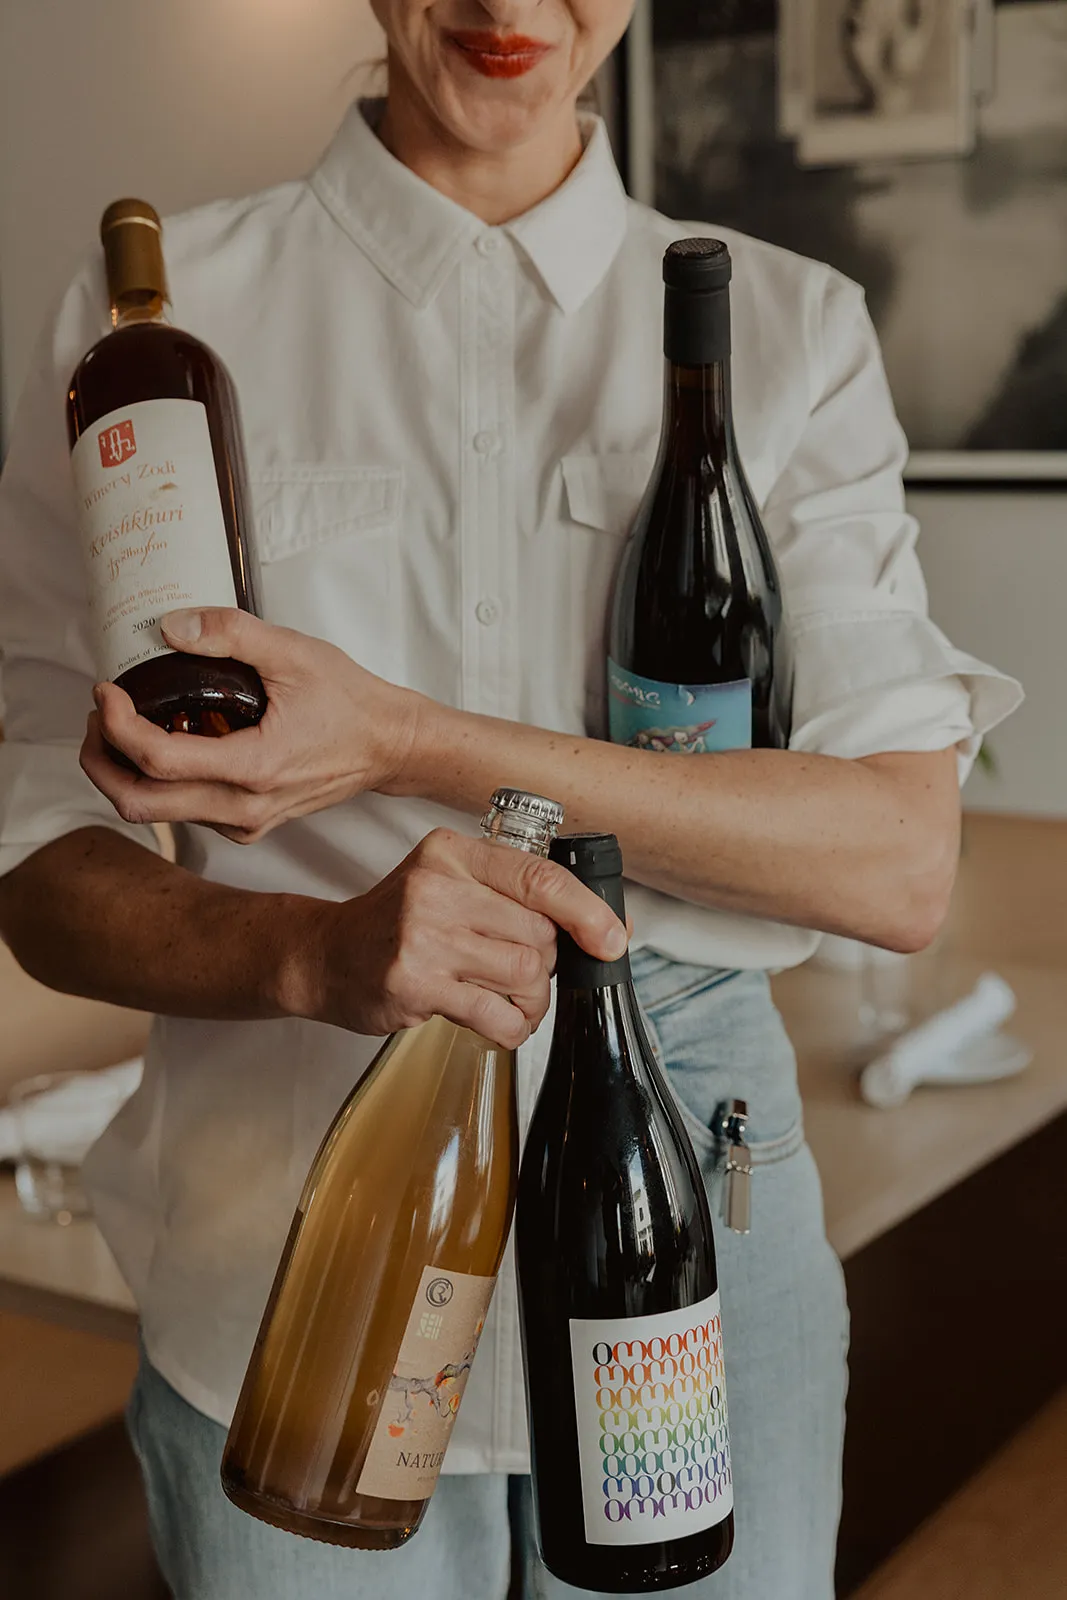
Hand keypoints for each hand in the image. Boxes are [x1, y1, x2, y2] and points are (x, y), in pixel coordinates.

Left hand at [80, 607, 421, 842]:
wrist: (389, 745)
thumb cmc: (350, 703)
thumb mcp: (293, 652)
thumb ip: (230, 634)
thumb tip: (171, 627)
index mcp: (253, 768)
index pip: (156, 761)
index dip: (116, 725)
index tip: (106, 691)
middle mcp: (244, 808)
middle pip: (138, 803)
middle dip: (101, 760)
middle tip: (102, 715)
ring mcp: (246, 823)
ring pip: (158, 813)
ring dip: (128, 773)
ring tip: (131, 724)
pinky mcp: (249, 824)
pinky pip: (186, 814)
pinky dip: (162, 783)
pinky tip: (174, 744)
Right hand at [294, 828, 629, 1047]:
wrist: (324, 955)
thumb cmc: (396, 921)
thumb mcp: (450, 883)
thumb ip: (517, 896)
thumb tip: (609, 926)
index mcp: (452, 853)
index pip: (540, 877)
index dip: (587, 912)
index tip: (613, 939)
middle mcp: (437, 887)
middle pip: (538, 933)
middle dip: (547, 964)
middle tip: (525, 974)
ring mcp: (423, 936)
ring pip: (525, 973)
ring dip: (532, 1000)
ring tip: (512, 1002)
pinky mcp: (415, 984)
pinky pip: (496, 1014)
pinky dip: (511, 1027)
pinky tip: (497, 1022)